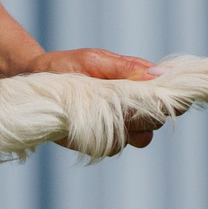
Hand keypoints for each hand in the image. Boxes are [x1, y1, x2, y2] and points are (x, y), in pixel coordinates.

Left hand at [24, 47, 161, 151]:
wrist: (34, 82)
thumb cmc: (66, 65)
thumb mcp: (95, 60)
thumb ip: (127, 68)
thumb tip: (161, 74)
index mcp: (138, 85)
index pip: (170, 98)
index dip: (173, 101)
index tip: (162, 98)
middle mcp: (133, 108)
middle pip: (159, 121)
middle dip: (146, 115)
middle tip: (121, 104)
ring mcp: (118, 126)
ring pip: (141, 138)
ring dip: (127, 129)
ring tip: (103, 113)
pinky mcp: (100, 140)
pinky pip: (115, 148)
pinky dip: (106, 139)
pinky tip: (89, 126)